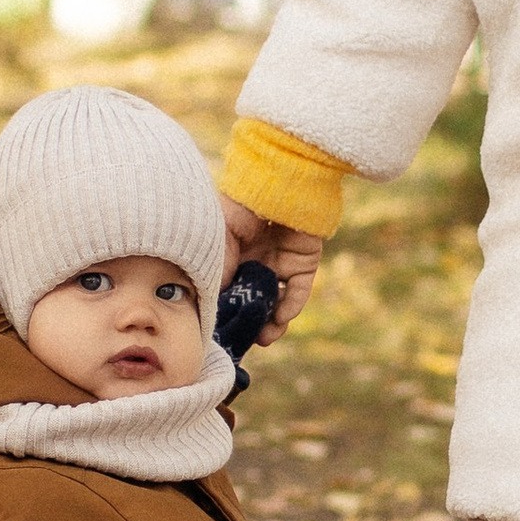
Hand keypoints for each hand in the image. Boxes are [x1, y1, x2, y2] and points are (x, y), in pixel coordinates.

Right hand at [217, 195, 325, 345]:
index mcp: (232, 252)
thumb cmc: (240, 204)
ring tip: (263, 339)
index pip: (228, 288)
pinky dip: (290, 306)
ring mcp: (281, 259)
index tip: (220, 333)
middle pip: (253, 298)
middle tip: (242, 341)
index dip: (226, 310)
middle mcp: (256, 257)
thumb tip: (214, 306)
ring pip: (277, 299)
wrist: (278, 178)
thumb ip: (216, 271)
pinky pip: (298, 289)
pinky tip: (279, 319)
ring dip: (271, 321)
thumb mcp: (217, 241)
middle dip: (248, 321)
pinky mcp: (305, 260)